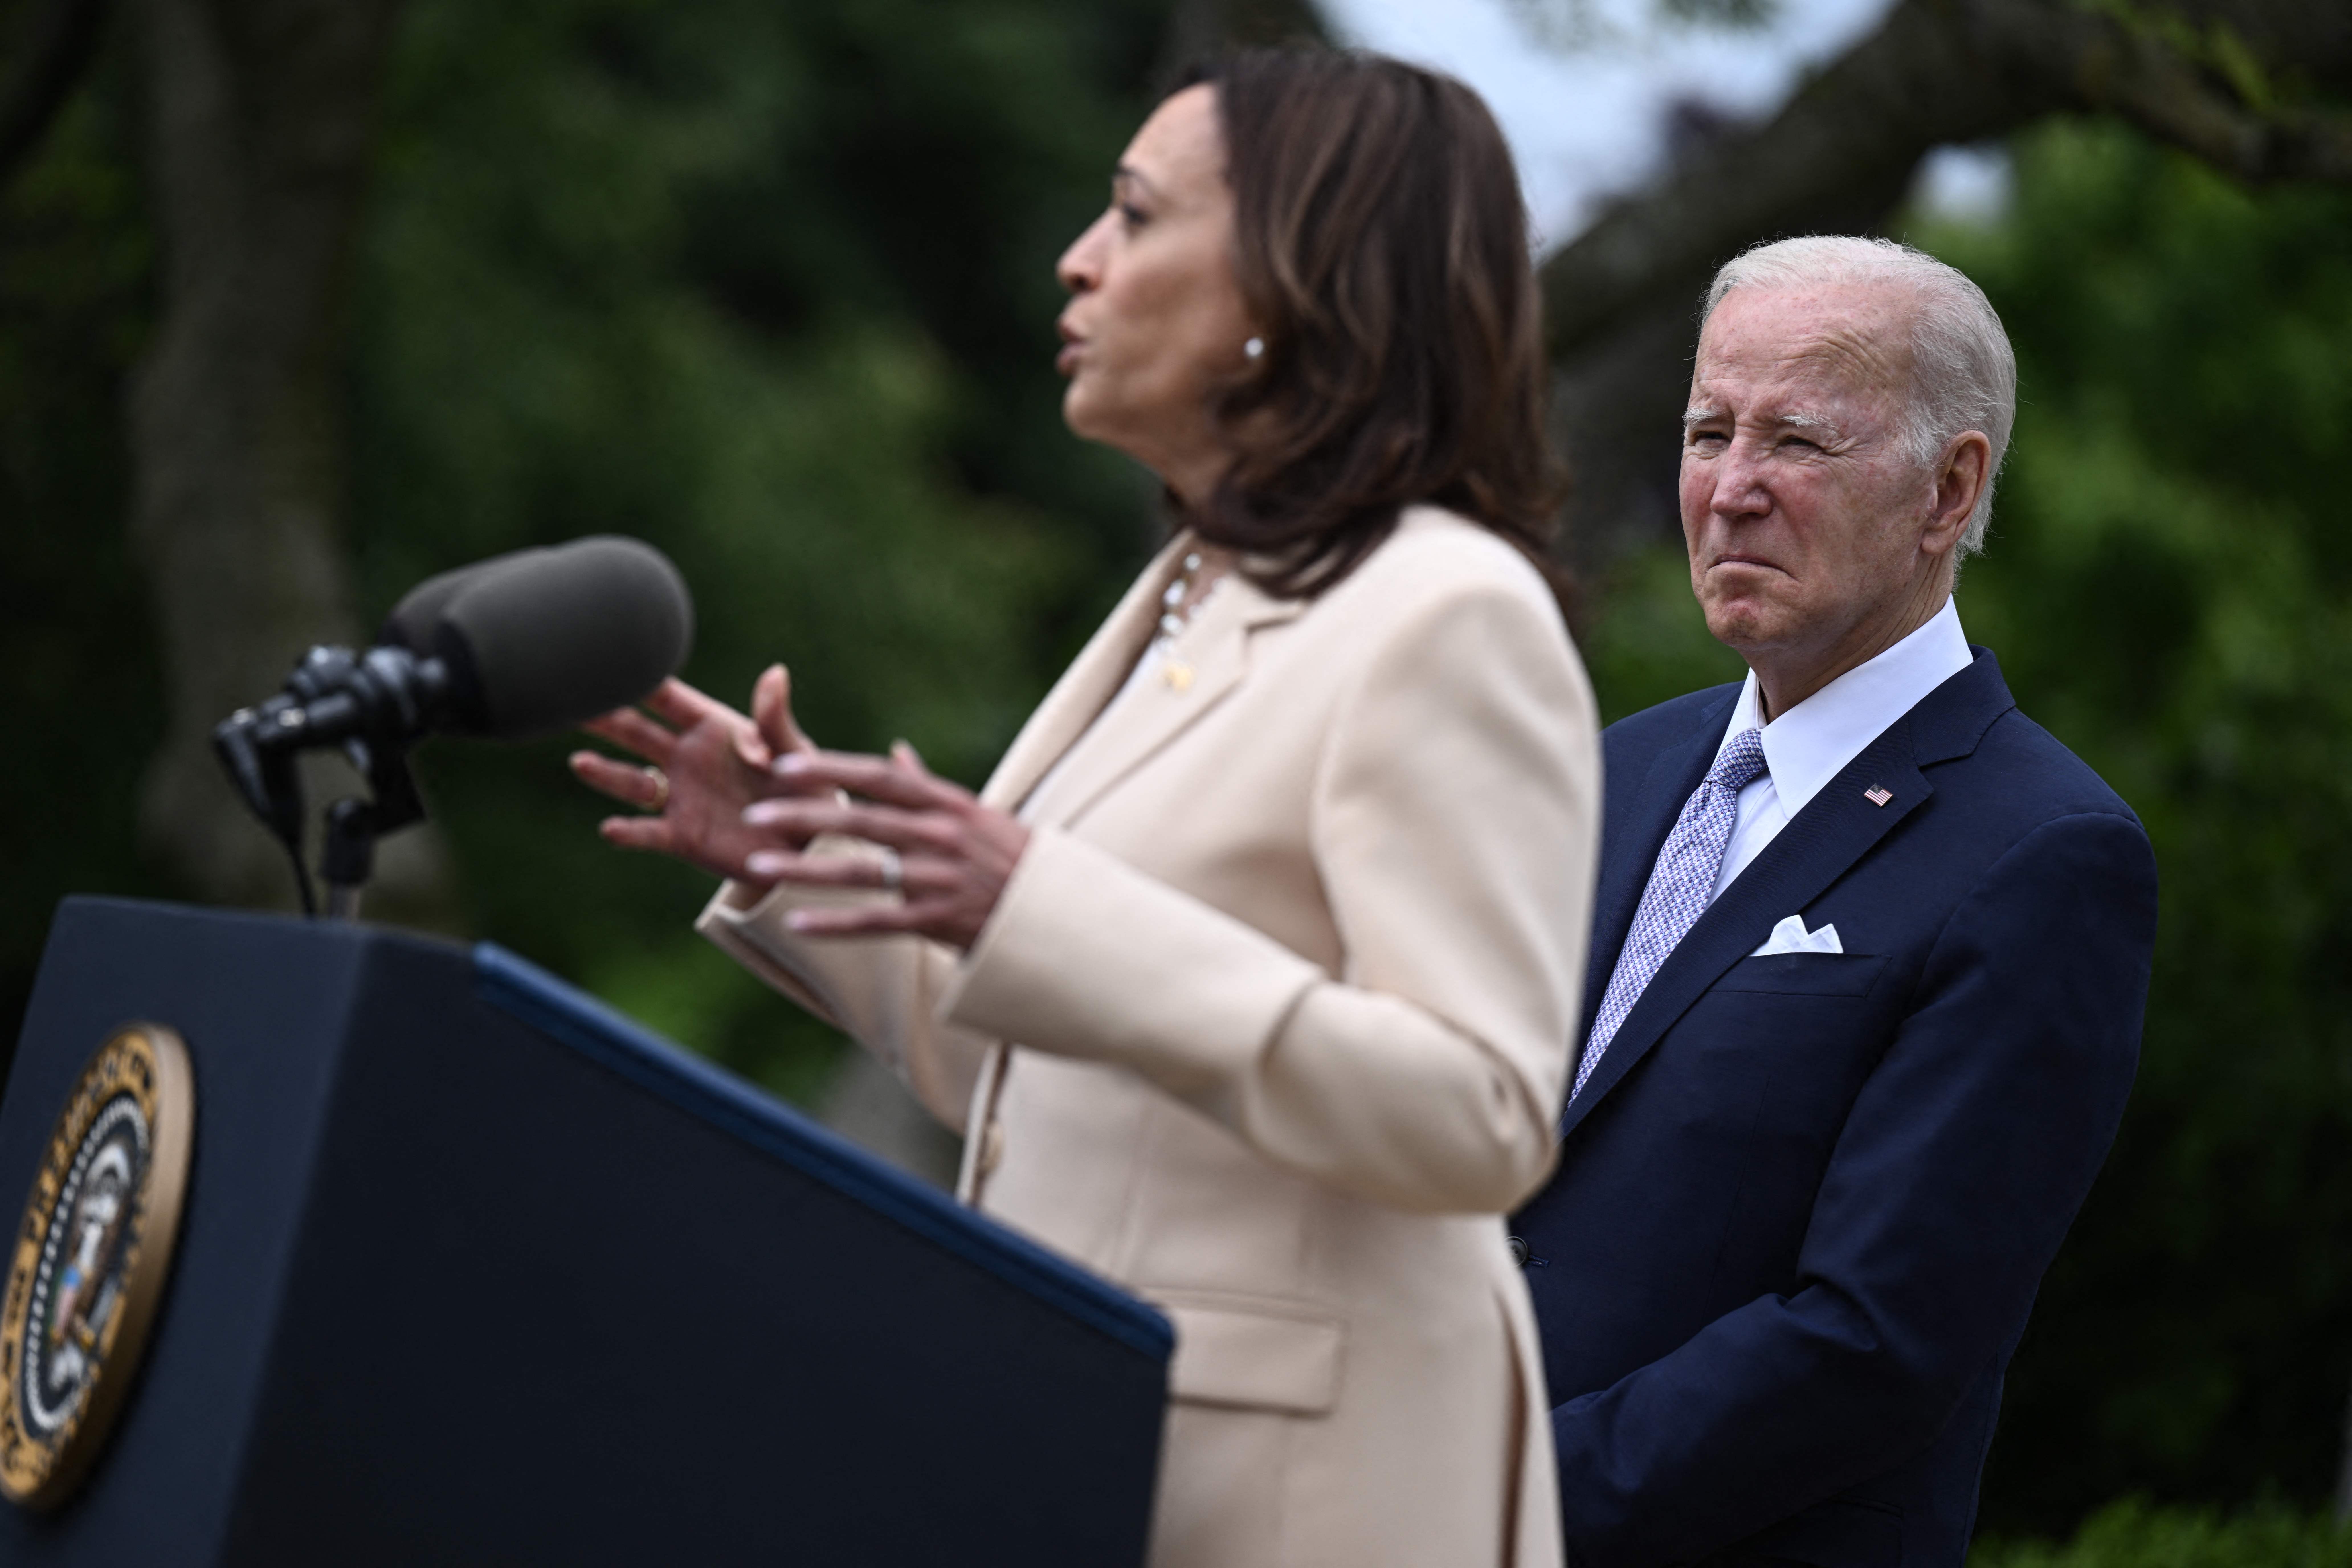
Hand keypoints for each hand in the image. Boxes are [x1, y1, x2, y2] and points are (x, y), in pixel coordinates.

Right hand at [569, 665, 821, 880]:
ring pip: (632, 782)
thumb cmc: (806, 788)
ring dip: (606, 773)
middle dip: (605, 718)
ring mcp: (679, 797)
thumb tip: (776, 673)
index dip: (639, 679)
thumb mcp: (797, 754)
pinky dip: (629, 832)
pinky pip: (647, 832)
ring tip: (582, 763)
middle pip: (635, 733)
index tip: (606, 658)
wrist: (807, 845)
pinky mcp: (681, 836)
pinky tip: (612, 828)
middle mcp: (686, 759)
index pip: (669, 699)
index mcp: (712, 729)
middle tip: (570, 702)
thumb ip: (776, 720)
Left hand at [739, 742, 1029, 950]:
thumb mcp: (977, 815)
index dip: (830, 769)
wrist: (1058, 913)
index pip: (880, 778)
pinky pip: (878, 922)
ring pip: (863, 871)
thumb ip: (928, 786)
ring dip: (806, 869)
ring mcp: (941, 880)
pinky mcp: (941, 921)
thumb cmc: (1011, 858)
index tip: (785, 767)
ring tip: (758, 867)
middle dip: (804, 816)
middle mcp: (943, 836)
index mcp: (948, 804)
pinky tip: (796, 922)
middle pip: (862, 820)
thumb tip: (896, 752)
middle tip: (754, 815)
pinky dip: (836, 923)